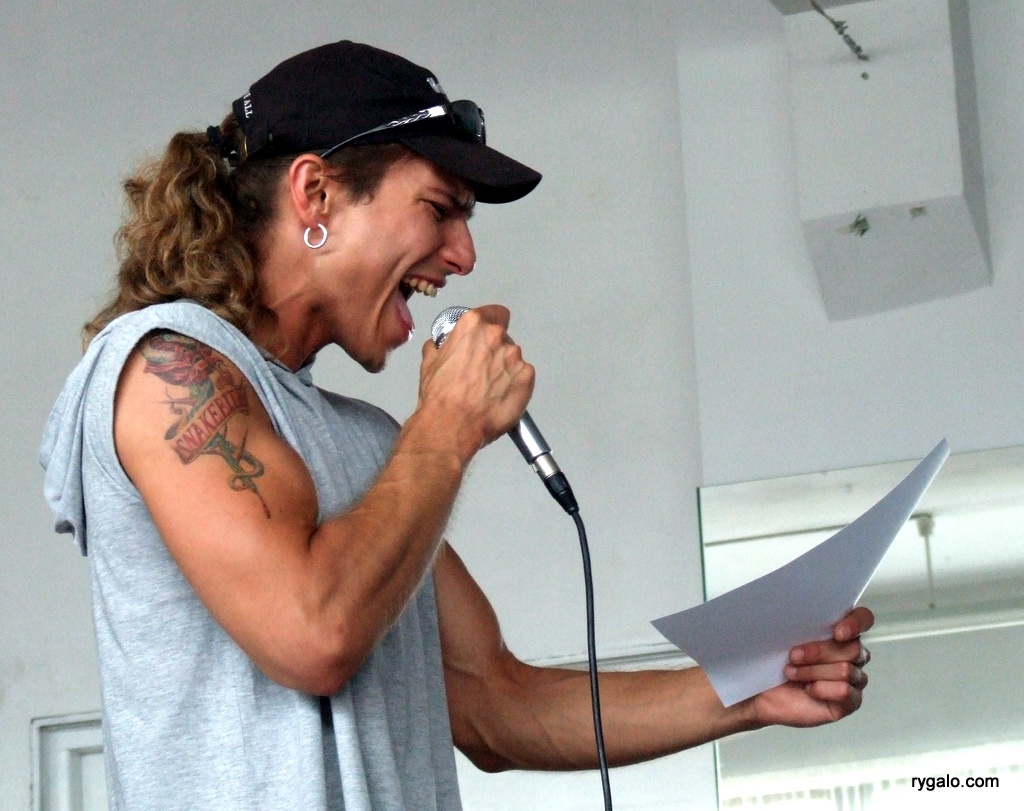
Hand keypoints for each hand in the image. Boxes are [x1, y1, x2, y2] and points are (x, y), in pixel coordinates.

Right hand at [417, 305, 534, 458]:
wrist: (451, 425)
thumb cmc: (440, 397)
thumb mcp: (430, 363)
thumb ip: (441, 347)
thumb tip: (440, 347)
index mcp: (473, 325)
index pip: (494, 313)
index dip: (491, 323)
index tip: (487, 335)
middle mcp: (496, 336)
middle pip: (503, 337)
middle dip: (494, 350)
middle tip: (481, 370)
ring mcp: (514, 357)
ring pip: (513, 358)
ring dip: (504, 369)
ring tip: (488, 389)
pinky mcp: (526, 378)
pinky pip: (523, 376)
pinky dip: (514, 385)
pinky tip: (499, 397)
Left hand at [747, 606, 874, 728]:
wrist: (762, 694)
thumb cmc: (773, 662)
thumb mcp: (781, 638)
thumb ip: (796, 624)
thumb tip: (795, 611)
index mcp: (840, 632)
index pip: (863, 619)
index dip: (855, 623)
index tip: (836, 632)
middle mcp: (852, 654)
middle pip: (853, 648)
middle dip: (819, 651)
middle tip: (793, 655)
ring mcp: (853, 679)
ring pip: (846, 670)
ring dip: (813, 671)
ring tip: (791, 673)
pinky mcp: (850, 702)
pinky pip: (845, 692)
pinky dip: (823, 689)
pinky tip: (808, 689)